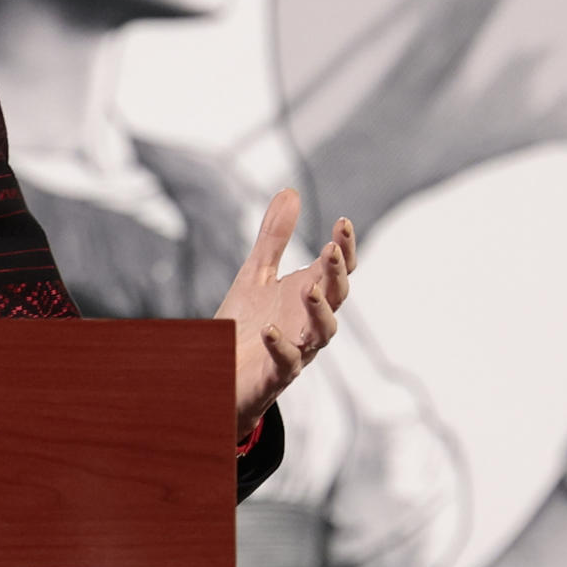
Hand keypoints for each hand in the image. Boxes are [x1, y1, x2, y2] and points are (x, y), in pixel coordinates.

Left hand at [217, 188, 353, 435]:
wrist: (221, 371)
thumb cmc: (246, 321)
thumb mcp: (257, 272)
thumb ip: (275, 237)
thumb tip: (291, 192)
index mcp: (308, 294)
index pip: (336, 269)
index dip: (344, 248)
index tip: (343, 222)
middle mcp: (309, 321)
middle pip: (336, 297)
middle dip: (337, 274)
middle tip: (332, 250)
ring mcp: (297, 348)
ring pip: (322, 332)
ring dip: (320, 311)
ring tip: (310, 289)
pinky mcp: (276, 374)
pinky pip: (286, 362)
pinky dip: (280, 346)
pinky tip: (269, 330)